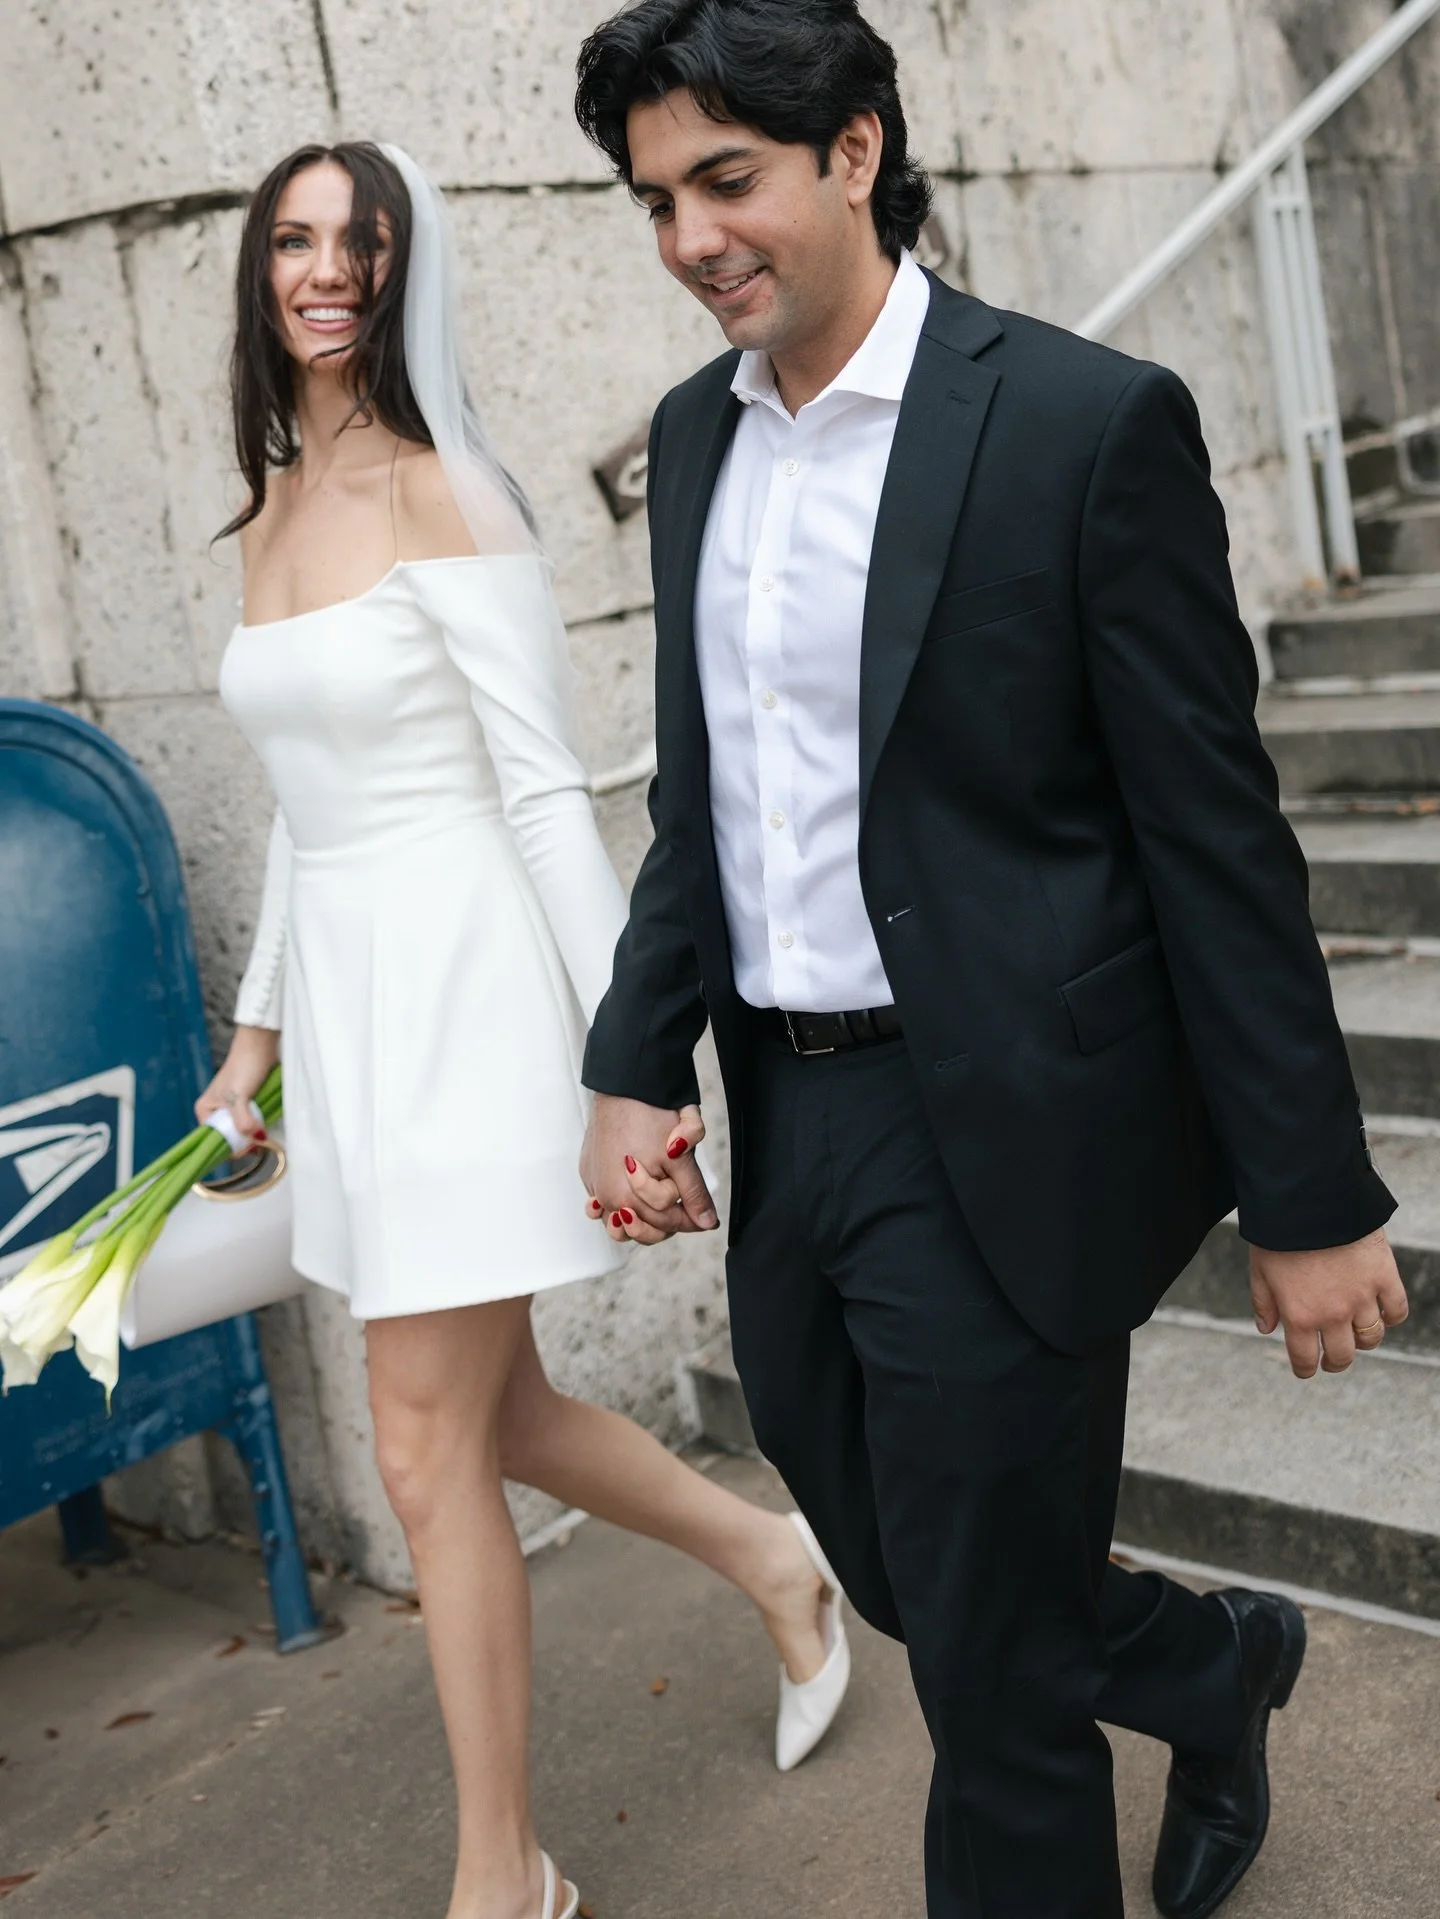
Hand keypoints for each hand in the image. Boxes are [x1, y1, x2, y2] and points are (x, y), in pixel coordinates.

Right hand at [195, 1027, 278, 1143]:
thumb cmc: (244, 1067)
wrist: (260, 1046)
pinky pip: (251, 1122)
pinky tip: (265, 1129)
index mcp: (205, 1110)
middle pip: (228, 1137)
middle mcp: (216, 1111)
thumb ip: (243, 1120)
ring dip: (252, 1136)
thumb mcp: (239, 1097)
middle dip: (242, 1142)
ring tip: (263, 1136)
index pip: (213, 1139)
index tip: (246, 1148)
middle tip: (258, 1144)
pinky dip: (258, 1127)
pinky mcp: (247, 1104)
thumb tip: (255, 1138)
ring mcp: (232, 1108)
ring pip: (241, 1131)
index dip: (229, 1146)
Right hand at [581, 1094, 718, 1245]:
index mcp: (630, 1199)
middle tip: (686, 1211)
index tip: (704, 1216)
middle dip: (666, 1222)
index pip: (667, 1223)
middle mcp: (608, 1198)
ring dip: (637, 1223)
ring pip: (618, 1223)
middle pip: (643, 1228)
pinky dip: (612, 1207)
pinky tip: (622, 1207)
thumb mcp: (682, 1157)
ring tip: (652, 1216)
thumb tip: (707, 1221)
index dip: (691, 1219)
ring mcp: (595, 1185)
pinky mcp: (588, 1172)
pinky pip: (600, 1204)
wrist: (624, 1086)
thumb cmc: (651, 1116)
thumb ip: (694, 1193)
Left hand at [1250, 1230, 1407, 1378]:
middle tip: (1332, 1358)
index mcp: (1299, 1315)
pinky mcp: (1384, 1277)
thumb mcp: (1259, 1269)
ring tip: (1355, 1335)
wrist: (1311, 1198)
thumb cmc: (1279, 1232)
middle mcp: (1333, 1314)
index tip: (1306, 1369)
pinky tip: (1382, 1312)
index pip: (1305, 1359)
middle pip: (1342, 1355)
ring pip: (1372, 1338)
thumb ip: (1263, 1302)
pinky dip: (1391, 1316)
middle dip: (1335, 1361)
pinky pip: (1396, 1310)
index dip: (1305, 1369)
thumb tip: (1266, 1330)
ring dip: (1362, 1341)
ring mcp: (1362, 1297)